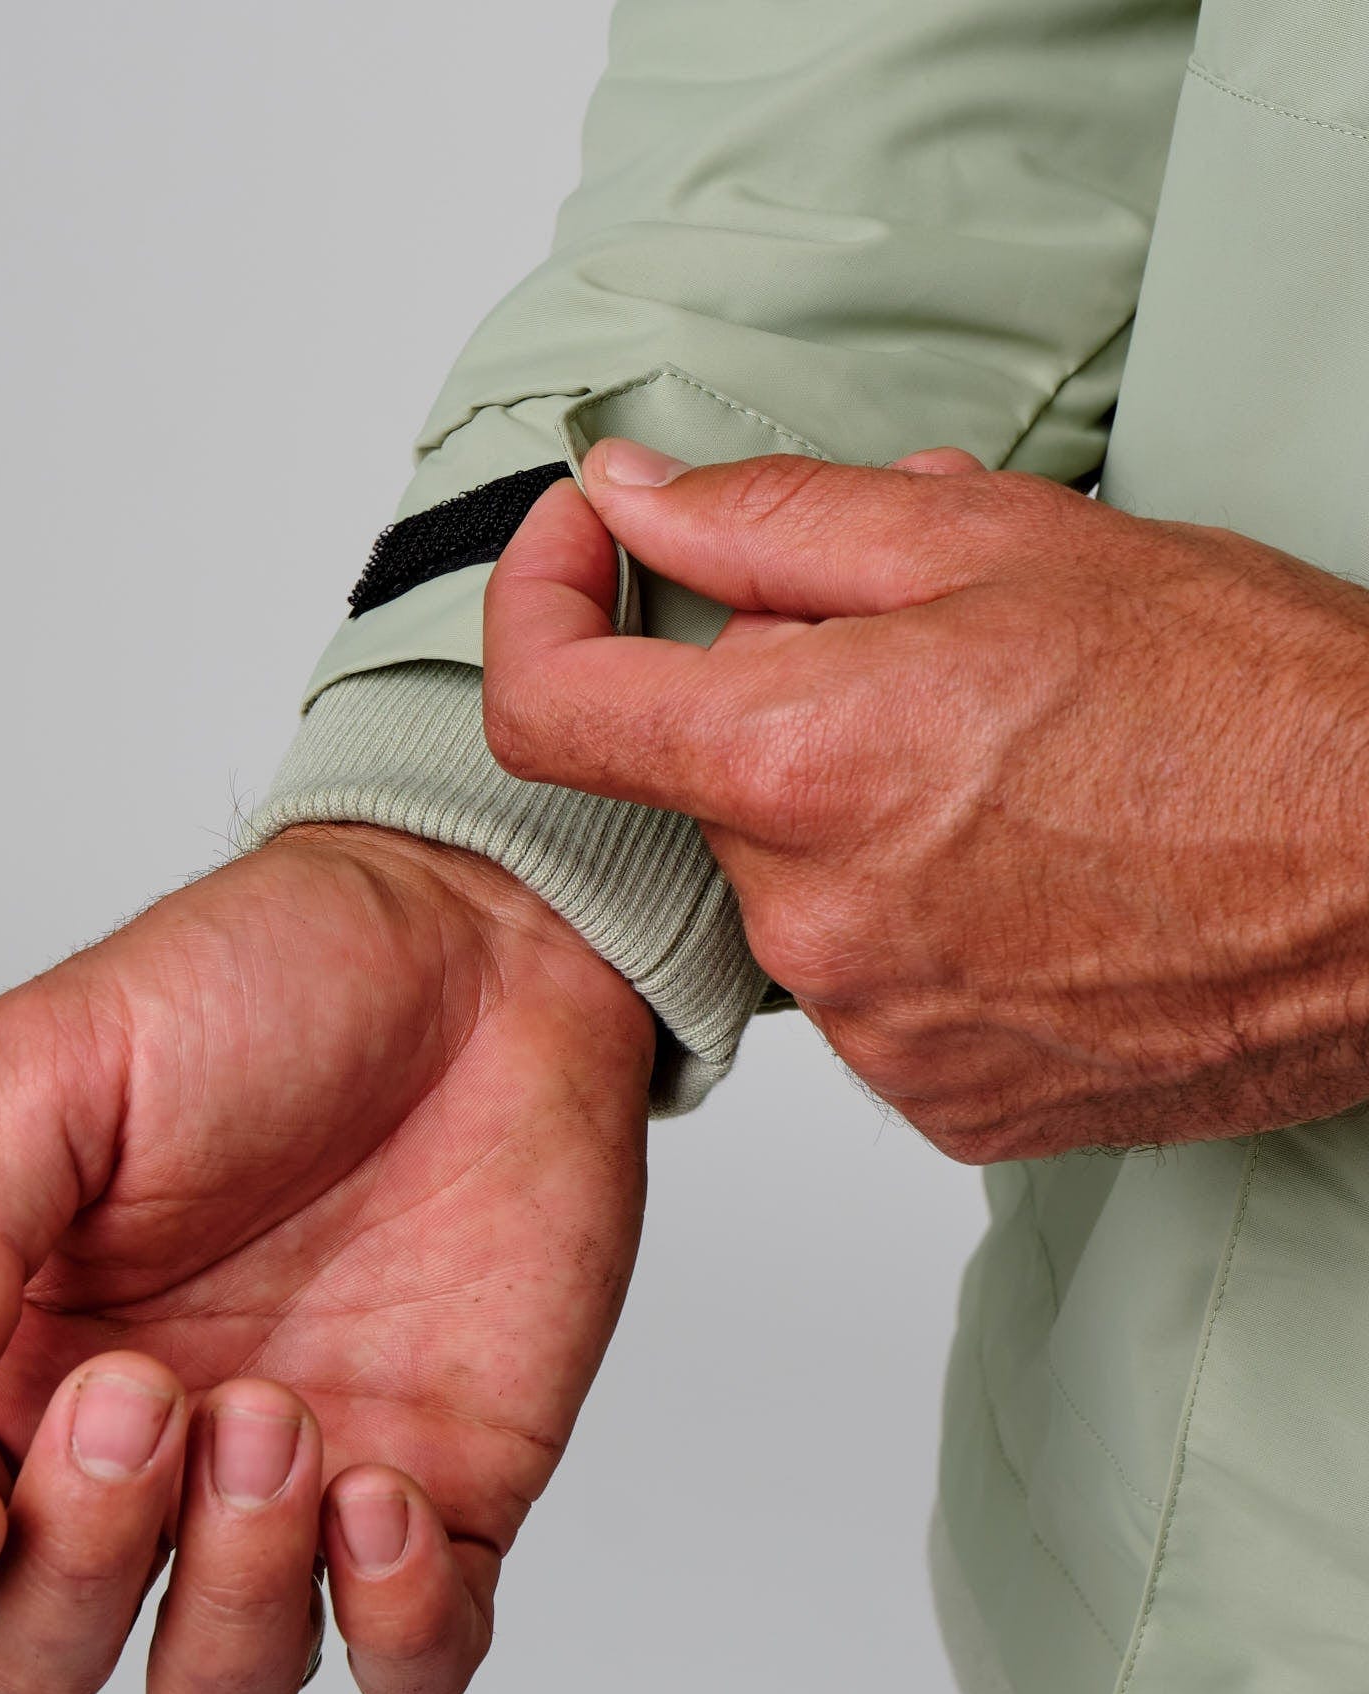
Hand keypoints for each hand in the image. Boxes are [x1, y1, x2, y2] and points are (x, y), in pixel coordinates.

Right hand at [0, 824, 651, 1693]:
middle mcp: (150, 1453)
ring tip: (280, 1422)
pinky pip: (414, 1662)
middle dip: (84, 1558)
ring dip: (231, 1601)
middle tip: (154, 1392)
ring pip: (218, 1690)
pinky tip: (384, 1491)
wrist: (486, 950)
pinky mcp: (448, 1490)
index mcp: (22, 1356)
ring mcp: (301, 1487)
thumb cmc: (267, 980)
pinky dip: (395, 1628)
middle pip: (46, 1649)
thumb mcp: (60, 1065)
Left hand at [483, 440, 1368, 1160]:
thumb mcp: (1001, 545)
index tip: (582, 555)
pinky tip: (1044, 888)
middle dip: (785, 716)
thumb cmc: (1247, 701)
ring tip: (1026, 785)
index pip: (550, 711)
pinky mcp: (947, 1106)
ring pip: (795, 893)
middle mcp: (815, 925)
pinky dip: (922, 929)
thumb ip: (772, 522)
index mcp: (802, 764)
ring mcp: (881, 1034)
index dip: (537, 609)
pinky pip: (874, 993)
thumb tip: (627, 496)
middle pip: (711, 792)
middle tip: (943, 676)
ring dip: (862, 824)